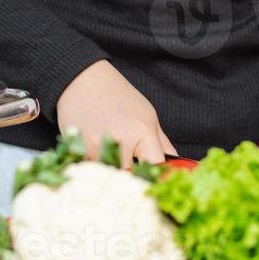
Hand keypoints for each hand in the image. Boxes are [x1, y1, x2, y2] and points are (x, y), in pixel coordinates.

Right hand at [55, 60, 177, 167]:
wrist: (83, 81)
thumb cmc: (118, 96)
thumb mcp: (147, 115)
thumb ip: (163, 144)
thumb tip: (178, 165)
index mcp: (143, 131)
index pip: (156, 167)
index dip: (155, 176)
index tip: (152, 178)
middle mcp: (121, 140)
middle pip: (131, 177)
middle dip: (131, 174)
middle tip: (125, 162)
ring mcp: (99, 146)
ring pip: (109, 175)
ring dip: (110, 169)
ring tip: (107, 150)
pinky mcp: (79, 149)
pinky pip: (91, 170)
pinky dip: (94, 165)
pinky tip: (93, 148)